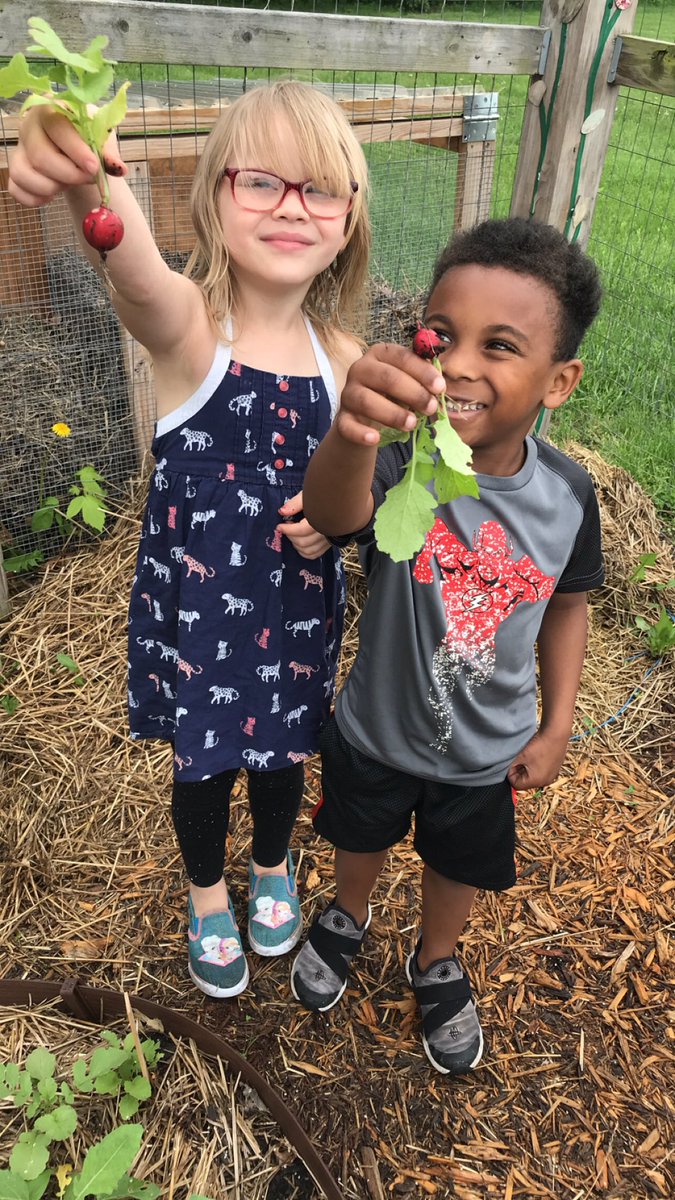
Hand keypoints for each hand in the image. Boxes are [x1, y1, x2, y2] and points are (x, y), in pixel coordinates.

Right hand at [8, 105, 125, 207]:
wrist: (74, 148)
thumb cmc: (86, 138)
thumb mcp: (101, 137)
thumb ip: (108, 151)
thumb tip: (118, 168)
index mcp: (51, 109)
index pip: (58, 128)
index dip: (76, 151)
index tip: (94, 168)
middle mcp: (29, 126)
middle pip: (40, 157)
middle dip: (69, 175)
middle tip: (86, 179)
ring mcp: (19, 149)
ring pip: (24, 174)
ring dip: (51, 188)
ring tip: (67, 184)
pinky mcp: (14, 170)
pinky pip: (16, 190)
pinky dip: (36, 199)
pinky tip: (51, 194)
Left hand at [277, 491, 330, 559]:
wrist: (341, 498)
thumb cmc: (325, 494)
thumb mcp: (309, 494)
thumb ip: (295, 503)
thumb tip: (282, 512)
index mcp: (321, 519)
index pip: (301, 530)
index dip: (288, 530)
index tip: (280, 526)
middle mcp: (326, 531)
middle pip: (304, 542)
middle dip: (291, 536)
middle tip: (286, 528)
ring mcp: (329, 539)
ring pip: (308, 550)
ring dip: (296, 545)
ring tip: (293, 535)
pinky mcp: (330, 543)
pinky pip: (316, 554)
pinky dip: (305, 552)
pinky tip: (300, 544)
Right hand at [336, 343, 444, 446]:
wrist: (365, 417)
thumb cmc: (393, 394)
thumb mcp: (408, 381)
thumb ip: (422, 380)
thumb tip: (439, 387)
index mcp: (380, 354)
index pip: (402, 357)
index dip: (422, 372)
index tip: (440, 388)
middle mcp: (360, 368)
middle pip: (386, 378)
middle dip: (413, 393)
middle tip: (431, 408)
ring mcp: (349, 393)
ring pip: (367, 401)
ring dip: (392, 413)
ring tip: (412, 424)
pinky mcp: (342, 417)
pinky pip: (347, 425)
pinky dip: (361, 433)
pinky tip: (375, 438)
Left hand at [507, 729, 569, 791]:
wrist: (556, 734)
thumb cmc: (538, 745)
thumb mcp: (520, 756)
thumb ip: (510, 766)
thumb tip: (505, 770)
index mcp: (536, 781)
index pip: (516, 784)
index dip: (511, 773)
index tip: (512, 762)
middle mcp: (545, 782)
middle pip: (525, 782)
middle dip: (520, 771)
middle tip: (520, 758)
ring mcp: (552, 776)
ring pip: (533, 776)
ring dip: (528, 768)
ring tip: (529, 756)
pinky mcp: (555, 770)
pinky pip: (541, 772)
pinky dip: (536, 766)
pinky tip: (536, 755)